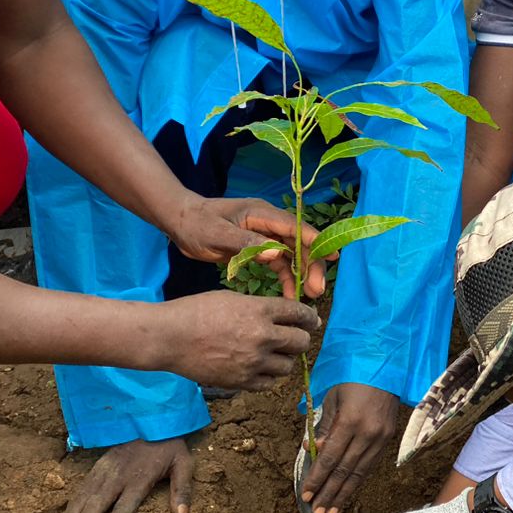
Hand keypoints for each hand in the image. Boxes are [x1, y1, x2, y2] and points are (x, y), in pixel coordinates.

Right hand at [55, 438, 192, 512]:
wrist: (155, 419)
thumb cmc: (170, 448)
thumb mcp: (184, 465)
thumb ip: (182, 490)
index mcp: (140, 477)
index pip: (125, 505)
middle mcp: (119, 474)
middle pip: (98, 502)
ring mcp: (107, 468)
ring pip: (86, 494)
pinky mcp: (100, 464)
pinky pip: (83, 485)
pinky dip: (73, 502)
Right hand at [160, 289, 318, 389]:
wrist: (170, 337)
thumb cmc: (198, 311)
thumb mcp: (233, 299)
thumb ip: (261, 307)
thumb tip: (284, 315)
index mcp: (260, 311)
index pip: (300, 314)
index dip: (310, 317)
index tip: (312, 321)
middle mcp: (262, 337)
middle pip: (301, 342)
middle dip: (301, 338)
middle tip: (296, 337)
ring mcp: (253, 362)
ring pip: (288, 365)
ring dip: (285, 359)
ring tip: (275, 353)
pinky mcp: (242, 381)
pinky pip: (269, 383)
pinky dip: (269, 376)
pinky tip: (261, 368)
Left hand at [165, 193, 328, 298]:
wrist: (180, 222)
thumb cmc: (198, 224)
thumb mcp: (218, 234)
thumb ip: (247, 243)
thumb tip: (276, 254)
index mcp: (263, 214)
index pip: (296, 227)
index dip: (316, 241)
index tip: (332, 257)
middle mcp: (269, 224)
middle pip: (300, 243)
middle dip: (312, 265)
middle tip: (317, 291)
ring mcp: (265, 236)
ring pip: (293, 256)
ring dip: (302, 275)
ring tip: (308, 298)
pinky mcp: (259, 248)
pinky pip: (280, 264)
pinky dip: (287, 278)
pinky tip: (290, 296)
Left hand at [301, 383, 399, 512]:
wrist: (386, 367)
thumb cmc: (353, 379)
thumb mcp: (332, 397)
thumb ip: (322, 426)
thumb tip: (311, 450)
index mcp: (350, 421)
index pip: (330, 458)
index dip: (317, 479)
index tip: (305, 496)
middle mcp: (367, 433)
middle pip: (344, 470)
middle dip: (328, 493)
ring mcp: (380, 437)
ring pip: (359, 473)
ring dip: (343, 494)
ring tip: (331, 512)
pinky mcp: (388, 439)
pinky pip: (370, 465)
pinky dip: (357, 481)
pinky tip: (348, 493)